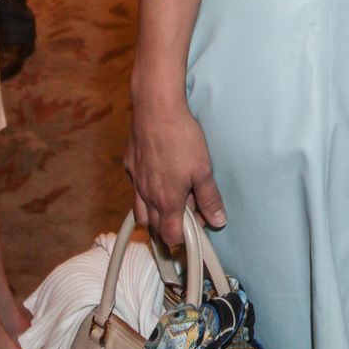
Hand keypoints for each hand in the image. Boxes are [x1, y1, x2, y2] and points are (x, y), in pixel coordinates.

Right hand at [124, 95, 225, 246]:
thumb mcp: (203, 169)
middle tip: (186, 216)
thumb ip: (209, 198)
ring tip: (168, 204)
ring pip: (139, 211)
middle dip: (168, 227)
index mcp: (167, 201)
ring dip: (153, 214)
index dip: (183, 238)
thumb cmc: (181, 138)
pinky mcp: (130, 165)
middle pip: (154, 226)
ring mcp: (136, 181)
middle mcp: (147, 195)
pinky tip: (156, 178)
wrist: (156, 110)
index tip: (195, 229)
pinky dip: (144, 192)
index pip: (171, 235)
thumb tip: (218, 220)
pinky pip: (135, 187)